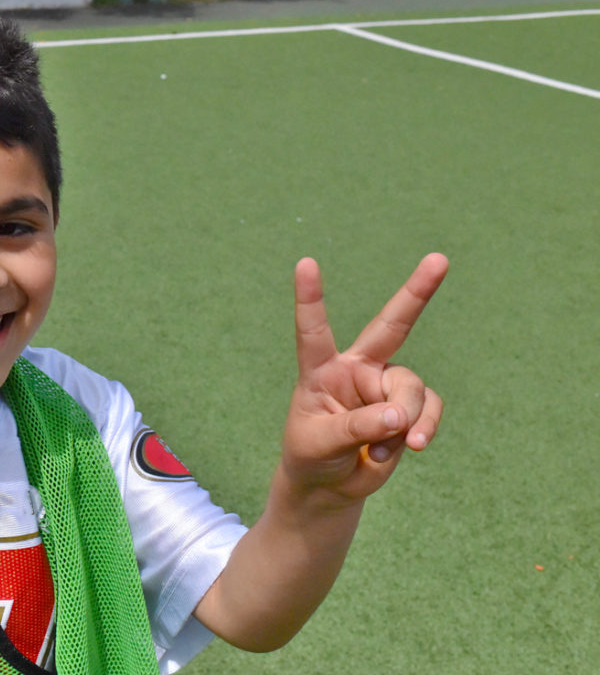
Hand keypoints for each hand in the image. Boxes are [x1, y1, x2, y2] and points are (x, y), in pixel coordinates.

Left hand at [281, 253, 447, 503]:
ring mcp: (386, 387)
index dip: (310, 298)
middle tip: (439, 259)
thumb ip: (355, 427)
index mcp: (321, 370)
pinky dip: (423, 429)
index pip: (314, 329)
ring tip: (386, 445)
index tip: (305, 263)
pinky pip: (429, 409)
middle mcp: (358, 369)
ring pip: (411, 388)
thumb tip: (398, 415)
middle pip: (391, 325)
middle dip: (417, 292)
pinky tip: (411, 447)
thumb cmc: (311, 456)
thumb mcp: (320, 443)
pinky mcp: (410, 409)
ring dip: (406, 419)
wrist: (330, 485)